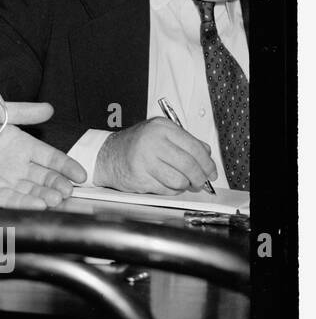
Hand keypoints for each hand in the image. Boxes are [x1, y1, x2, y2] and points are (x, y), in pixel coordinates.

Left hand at [0, 100, 85, 208]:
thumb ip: (20, 111)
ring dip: (44, 196)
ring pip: (30, 192)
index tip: (80, 174)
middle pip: (44, 178)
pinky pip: (8, 200)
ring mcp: (2, 181)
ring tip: (55, 198)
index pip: (50, 158)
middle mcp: (14, 165)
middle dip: (58, 185)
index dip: (66, 166)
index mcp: (19, 145)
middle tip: (67, 190)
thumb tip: (49, 108)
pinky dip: (23, 203)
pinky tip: (36, 205)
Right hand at [92, 118, 216, 193]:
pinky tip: (164, 183)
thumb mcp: (161, 134)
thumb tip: (207, 158)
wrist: (107, 155)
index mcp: (161, 128)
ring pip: (179, 181)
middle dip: (199, 178)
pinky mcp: (139, 177)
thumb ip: (185, 142)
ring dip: (184, 185)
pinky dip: (170, 190)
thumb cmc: (136, 145)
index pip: (195, 147)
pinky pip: (166, 190)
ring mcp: (144, 160)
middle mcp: (152, 141)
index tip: (211, 172)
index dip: (208, 163)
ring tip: (180, 182)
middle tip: (200, 182)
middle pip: (189, 165)